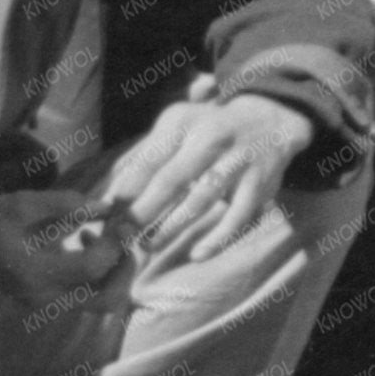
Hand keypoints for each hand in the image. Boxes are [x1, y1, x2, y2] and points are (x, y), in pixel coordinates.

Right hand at [0, 186, 125, 300]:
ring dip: (112, 270)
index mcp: (36, 273)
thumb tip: (106, 207)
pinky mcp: (50, 303)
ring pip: (102, 301)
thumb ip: (65, 204)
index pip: (94, 267)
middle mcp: (46, 297)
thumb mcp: (20, 204)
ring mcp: (48, 305)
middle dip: (124, 266)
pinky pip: (87, 295)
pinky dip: (98, 272)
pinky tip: (81, 241)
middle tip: (121, 234)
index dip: (115, 241)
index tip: (118, 217)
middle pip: (108, 298)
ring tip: (100, 236)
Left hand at [96, 91, 308, 269]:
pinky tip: (197, 254)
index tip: (104, 214)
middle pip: (171, 179)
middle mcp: (211, 138)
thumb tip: (105, 193)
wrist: (270, 121)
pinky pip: (237, 217)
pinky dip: (217, 238)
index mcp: (182, 123)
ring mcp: (238, 162)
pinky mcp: (259, 185)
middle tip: (120, 235)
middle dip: (143, 210)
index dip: (125, 190)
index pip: (148, 160)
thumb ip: (143, 156)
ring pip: (201, 199)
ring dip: (173, 226)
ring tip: (148, 245)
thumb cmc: (206, 130)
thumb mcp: (175, 127)